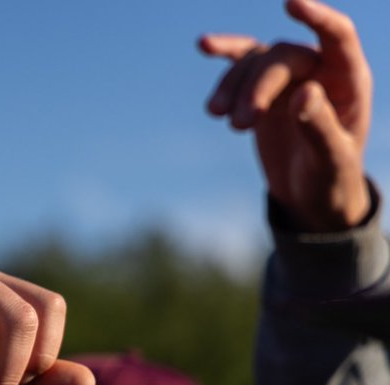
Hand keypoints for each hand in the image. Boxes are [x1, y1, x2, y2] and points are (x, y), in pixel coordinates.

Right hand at [200, 0, 370, 231]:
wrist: (311, 196)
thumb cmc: (331, 179)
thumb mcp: (331, 159)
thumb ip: (319, 126)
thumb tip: (304, 93)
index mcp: (349, 81)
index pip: (337, 36)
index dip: (316, 17)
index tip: (289, 3)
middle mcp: (320, 70)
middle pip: (282, 58)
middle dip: (257, 87)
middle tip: (239, 125)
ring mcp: (290, 77)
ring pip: (256, 63)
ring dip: (234, 87)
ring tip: (219, 119)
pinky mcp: (263, 89)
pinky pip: (243, 65)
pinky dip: (225, 59)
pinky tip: (204, 45)